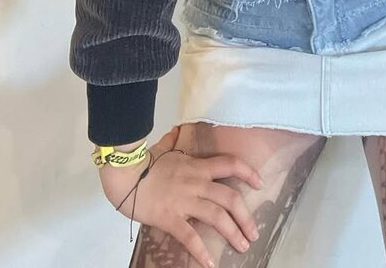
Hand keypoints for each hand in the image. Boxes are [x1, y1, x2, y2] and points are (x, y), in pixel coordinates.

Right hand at [98, 125, 263, 267]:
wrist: (125, 175)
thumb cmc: (144, 163)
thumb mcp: (164, 148)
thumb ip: (174, 141)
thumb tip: (177, 131)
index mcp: (197, 166)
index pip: (230, 164)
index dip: (248, 173)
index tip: (260, 183)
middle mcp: (196, 183)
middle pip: (230, 198)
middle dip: (246, 217)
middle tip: (254, 233)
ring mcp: (185, 201)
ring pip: (217, 217)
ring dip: (233, 233)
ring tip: (242, 246)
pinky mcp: (171, 218)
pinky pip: (190, 237)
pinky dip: (202, 252)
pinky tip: (210, 264)